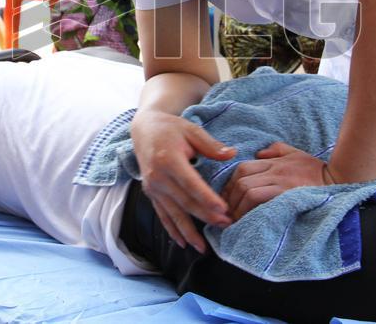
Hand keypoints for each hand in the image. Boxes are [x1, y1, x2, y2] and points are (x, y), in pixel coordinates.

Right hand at [131, 109, 235, 251]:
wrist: (144, 129)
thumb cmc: (171, 129)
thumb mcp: (192, 130)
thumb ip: (211, 145)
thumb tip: (232, 154)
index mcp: (168, 160)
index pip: (191, 183)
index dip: (207, 198)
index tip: (223, 210)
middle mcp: (158, 177)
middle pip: (184, 202)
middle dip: (205, 217)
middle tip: (225, 226)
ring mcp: (152, 188)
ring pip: (173, 214)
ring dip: (189, 232)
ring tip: (204, 247)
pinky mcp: (151, 194)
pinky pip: (162, 216)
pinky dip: (172, 231)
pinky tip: (183, 244)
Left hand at [222, 142, 330, 220]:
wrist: (340, 179)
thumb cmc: (318, 170)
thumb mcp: (295, 153)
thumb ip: (276, 150)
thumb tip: (258, 154)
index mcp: (274, 162)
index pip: (242, 168)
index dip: (230, 184)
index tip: (227, 199)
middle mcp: (275, 171)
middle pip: (241, 181)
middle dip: (230, 198)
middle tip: (226, 213)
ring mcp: (281, 183)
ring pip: (248, 191)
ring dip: (237, 207)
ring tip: (235, 220)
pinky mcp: (286, 196)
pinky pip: (260, 201)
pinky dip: (249, 211)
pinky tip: (246, 221)